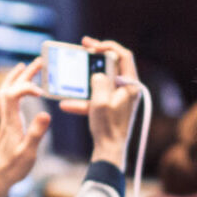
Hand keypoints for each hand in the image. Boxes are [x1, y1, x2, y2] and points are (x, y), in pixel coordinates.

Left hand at [0, 58, 50, 196]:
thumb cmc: (12, 168)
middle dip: (24, 73)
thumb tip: (45, 112)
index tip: (42, 92)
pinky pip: (8, 100)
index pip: (14, 94)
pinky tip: (21, 91)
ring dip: (15, 78)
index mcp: (11, 122)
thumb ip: (36, 133)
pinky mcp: (7, 125)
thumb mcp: (28, 153)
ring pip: (5, 92)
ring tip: (26, 67)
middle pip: (10, 88)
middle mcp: (6, 117)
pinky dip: (14, 89)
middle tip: (39, 62)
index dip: (27, 87)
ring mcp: (5, 120)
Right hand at [60, 37, 139, 167]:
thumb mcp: (100, 100)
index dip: (109, 47)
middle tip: (84, 46)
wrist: (110, 151)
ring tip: (72, 71)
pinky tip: (66, 104)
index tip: (93, 46)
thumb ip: (100, 81)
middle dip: (96, 57)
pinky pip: (96, 98)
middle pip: (113, 65)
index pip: (124, 56)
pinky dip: (83, 100)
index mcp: (131, 85)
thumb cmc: (108, 127)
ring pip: (102, 81)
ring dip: (86, 77)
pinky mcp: (112, 108)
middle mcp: (128, 90)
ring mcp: (120, 99)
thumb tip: (98, 74)